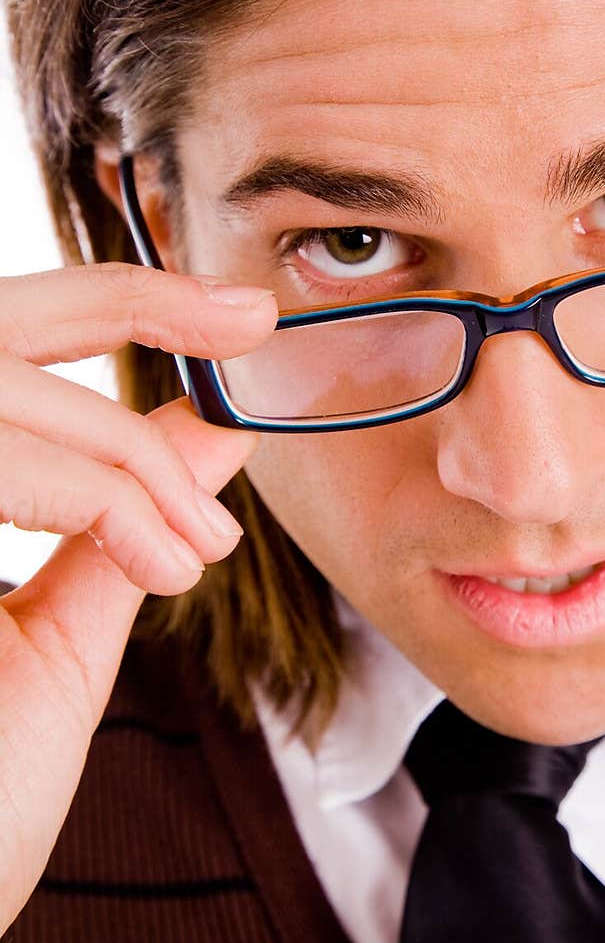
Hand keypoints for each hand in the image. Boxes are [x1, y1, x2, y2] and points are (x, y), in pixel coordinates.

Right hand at [0, 262, 277, 932]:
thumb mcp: (56, 643)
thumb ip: (118, 525)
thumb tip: (212, 429)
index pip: (10, 334)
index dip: (119, 299)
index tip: (238, 315)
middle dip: (126, 303)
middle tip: (243, 317)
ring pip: (0, 389)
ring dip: (122, 455)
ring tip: (192, 545)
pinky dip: (92, 492)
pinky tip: (160, 557)